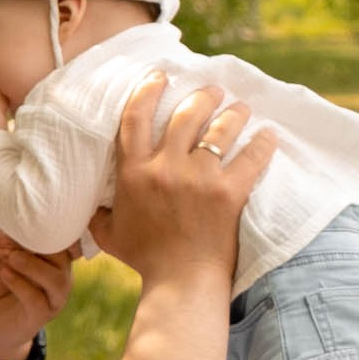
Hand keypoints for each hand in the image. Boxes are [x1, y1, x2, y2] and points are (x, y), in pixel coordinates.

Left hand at [0, 220, 72, 359]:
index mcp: (54, 256)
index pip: (60, 235)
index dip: (42, 224)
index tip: (17, 216)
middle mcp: (61, 274)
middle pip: (61, 253)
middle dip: (34, 242)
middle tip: (6, 239)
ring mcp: (55, 297)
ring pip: (55, 278)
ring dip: (31, 264)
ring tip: (10, 258)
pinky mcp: (41, 316)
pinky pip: (37, 299)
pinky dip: (20, 284)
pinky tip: (4, 274)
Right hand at [87, 79, 275, 287]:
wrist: (181, 283)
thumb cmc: (145, 259)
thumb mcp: (109, 234)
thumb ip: (98, 212)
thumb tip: (90, 202)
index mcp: (134, 172)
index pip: (136, 117)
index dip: (147, 90)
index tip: (160, 76)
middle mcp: (165, 167)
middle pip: (185, 114)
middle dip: (202, 95)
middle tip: (212, 91)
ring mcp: (199, 178)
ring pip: (220, 128)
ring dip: (233, 112)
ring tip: (241, 107)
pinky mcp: (230, 192)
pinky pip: (251, 156)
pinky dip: (263, 143)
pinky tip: (269, 135)